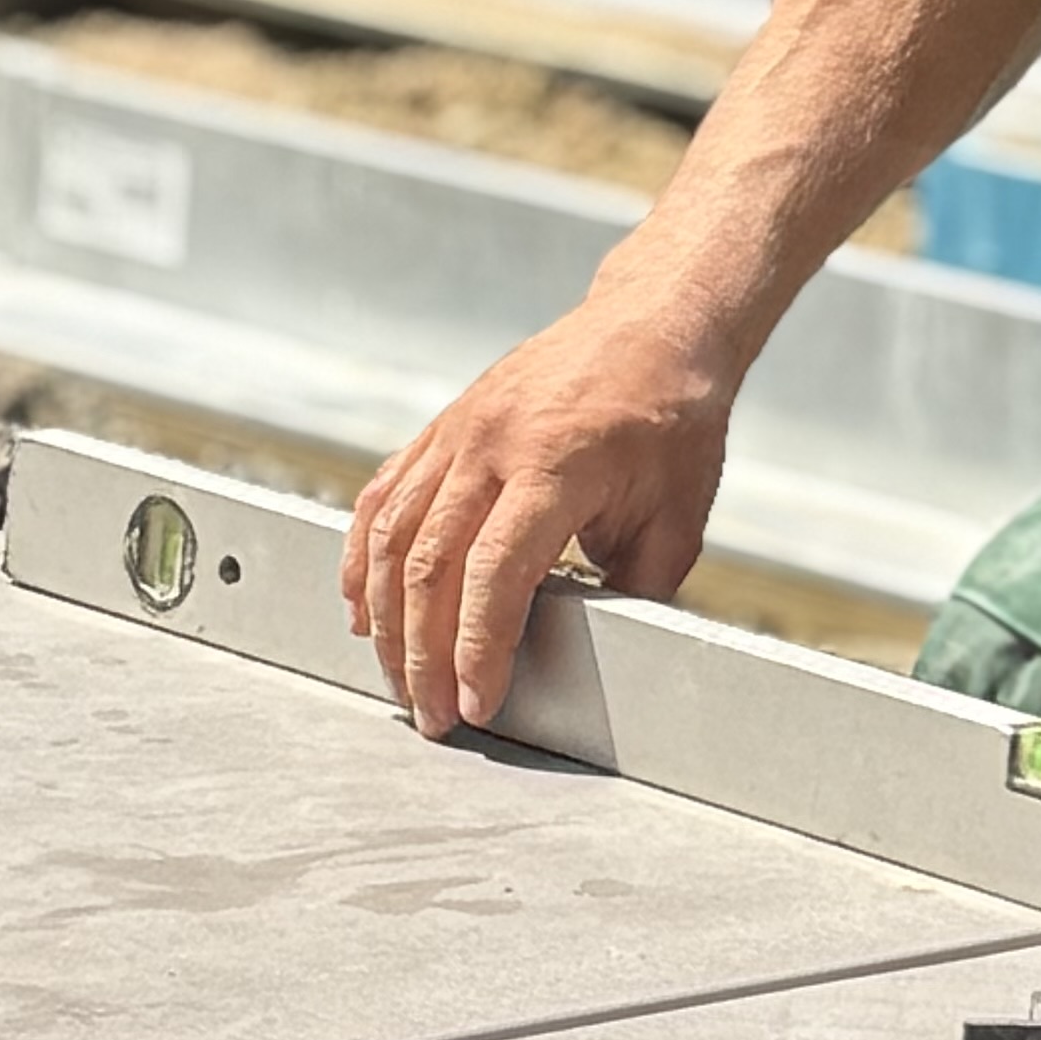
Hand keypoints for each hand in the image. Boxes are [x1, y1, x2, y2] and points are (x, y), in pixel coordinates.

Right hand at [343, 284, 735, 737]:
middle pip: (430, 563)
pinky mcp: (444, 426)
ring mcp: (460, 430)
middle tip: (431, 714)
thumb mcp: (679, 514)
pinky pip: (383, 497)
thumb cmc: (674, 418)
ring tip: (398, 678)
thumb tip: (598, 651)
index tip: (476, 704)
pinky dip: (364, 557)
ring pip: (394, 534)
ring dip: (386, 618)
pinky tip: (361, 606)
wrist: (654, 324)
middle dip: (422, 654)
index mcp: (557, 464)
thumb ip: (633, 587)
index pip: (495, 573)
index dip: (477, 647)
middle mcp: (494, 443)